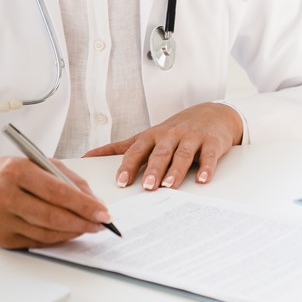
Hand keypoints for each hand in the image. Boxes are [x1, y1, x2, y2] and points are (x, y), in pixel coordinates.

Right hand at [0, 148, 110, 248]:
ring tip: (88, 228)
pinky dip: (56, 238)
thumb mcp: (37, 163)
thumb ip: (66, 178)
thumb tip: (93, 201)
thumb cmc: (9, 173)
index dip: (84, 204)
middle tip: (101, 224)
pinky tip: (68, 232)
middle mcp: (4, 196)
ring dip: (72, 232)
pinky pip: (36, 242)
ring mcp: (0, 220)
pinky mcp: (0, 238)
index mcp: (15, 171)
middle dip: (82, 222)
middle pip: (52, 216)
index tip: (104, 212)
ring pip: (46, 232)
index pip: (57, 191)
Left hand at [83, 102, 243, 189]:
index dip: (129, 165)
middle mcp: (171, 136)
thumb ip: (119, 148)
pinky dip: (206, 168)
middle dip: (153, 170)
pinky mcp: (212, 143)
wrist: (213, 114)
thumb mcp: (147, 136)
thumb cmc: (176, 130)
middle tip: (147, 186)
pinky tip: (202, 179)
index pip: (138, 150)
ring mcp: (192, 139)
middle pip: (161, 153)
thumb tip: (88, 157)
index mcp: (153, 136)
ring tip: (170, 185)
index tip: (121, 181)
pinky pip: (209, 156)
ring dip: (176, 170)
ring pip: (183, 155)